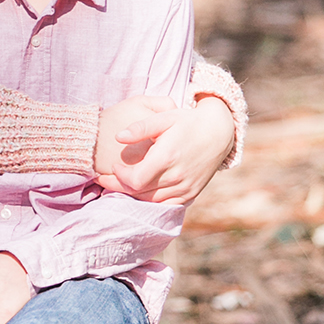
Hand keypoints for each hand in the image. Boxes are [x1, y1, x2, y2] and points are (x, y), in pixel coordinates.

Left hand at [95, 95, 233, 205]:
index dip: (118, 176)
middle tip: (105, 178)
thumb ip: (140, 127)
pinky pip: (165, 205)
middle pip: (139, 192)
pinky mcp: (191, 194)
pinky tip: (140, 191)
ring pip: (150, 201)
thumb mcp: (164, 118)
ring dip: (132, 195)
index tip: (113, 165)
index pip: (134, 180)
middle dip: (118, 186)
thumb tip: (118, 136)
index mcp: (167, 157)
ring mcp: (185, 188)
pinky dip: (150, 201)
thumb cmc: (187, 122)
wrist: (218, 132)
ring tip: (119, 184)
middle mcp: (177, 177)